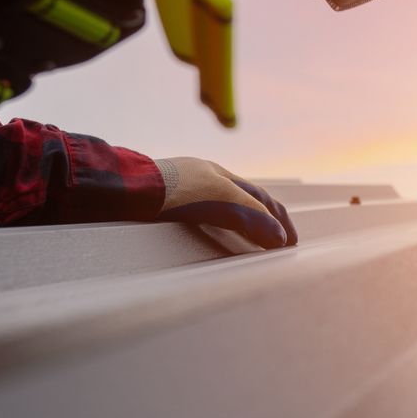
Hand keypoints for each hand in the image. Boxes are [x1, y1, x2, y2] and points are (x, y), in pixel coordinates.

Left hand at [155, 158, 297, 249]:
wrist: (125, 193)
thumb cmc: (174, 191)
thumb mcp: (223, 201)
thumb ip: (254, 217)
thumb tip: (280, 239)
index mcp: (218, 173)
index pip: (259, 197)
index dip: (279, 219)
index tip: (291, 242)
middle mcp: (200, 180)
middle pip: (241, 201)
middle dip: (263, 221)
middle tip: (277, 244)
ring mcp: (179, 193)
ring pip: (218, 210)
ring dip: (239, 226)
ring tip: (250, 244)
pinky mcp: (161, 209)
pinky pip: (196, 221)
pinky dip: (214, 231)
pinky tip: (209, 241)